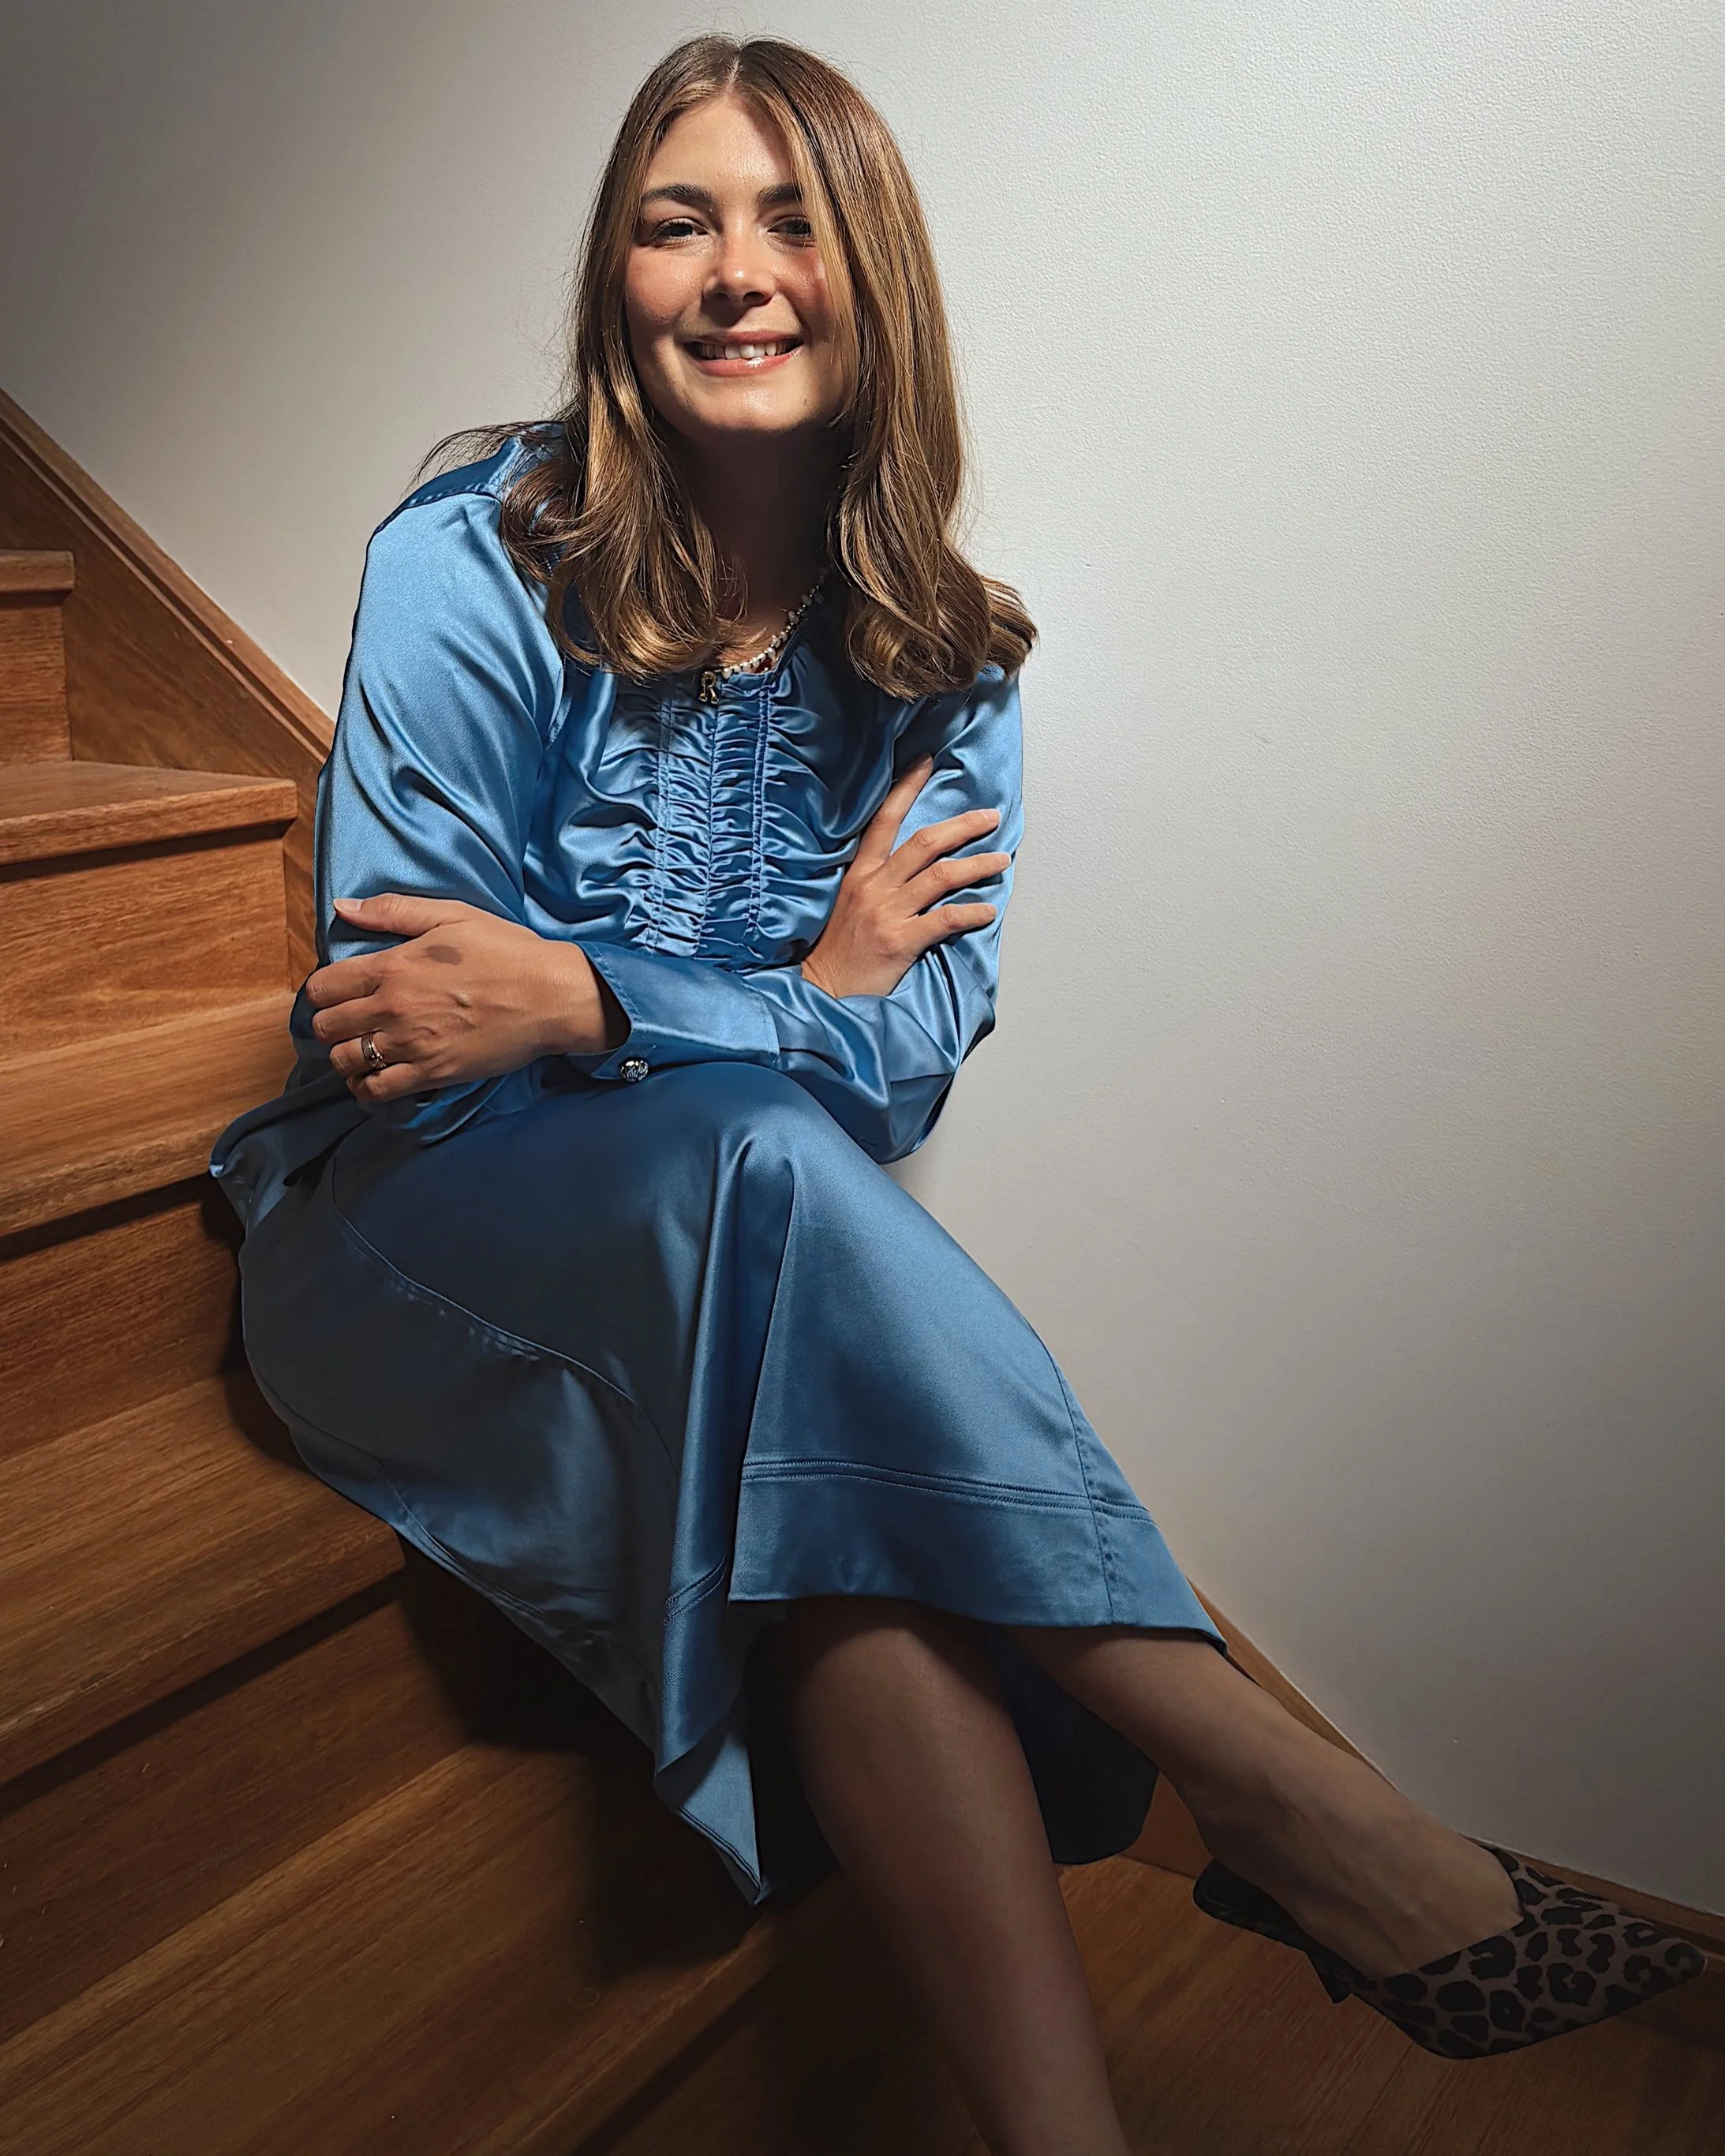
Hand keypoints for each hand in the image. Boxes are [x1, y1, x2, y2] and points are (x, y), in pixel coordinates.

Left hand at [307, 894, 625, 1100]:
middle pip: (326, 1027)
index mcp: (393, 966)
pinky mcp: (431, 1073)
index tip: (338, 992)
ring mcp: (410, 1044)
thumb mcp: (451, 915)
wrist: (549, 996)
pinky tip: (374, 1076)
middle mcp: (392, 1008)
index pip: (322, 987)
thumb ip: (392, 911)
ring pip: (344, 1061)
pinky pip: (375, 1090)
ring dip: (345, 1056)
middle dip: (329, 1023)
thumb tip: (342, 907)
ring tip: (360, 1049)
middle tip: (348, 1021)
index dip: (321, 991)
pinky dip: (365, 1086)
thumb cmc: (505, 951)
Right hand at [800, 754, 1010, 999]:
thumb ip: (876, 880)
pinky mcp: (900, 941)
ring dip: (977, 865)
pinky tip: (989, 911)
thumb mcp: (849, 904)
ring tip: (1001, 861)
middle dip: (962, 826)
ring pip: (941, 876)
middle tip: (990, 818)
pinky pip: (945, 919)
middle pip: (924, 842)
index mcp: (860, 873)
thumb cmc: (839, 951)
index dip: (906, 788)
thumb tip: (912, 864)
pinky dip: (972, 912)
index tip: (927, 763)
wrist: (823, 990)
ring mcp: (887, 913)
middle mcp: (873, 886)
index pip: (884, 820)